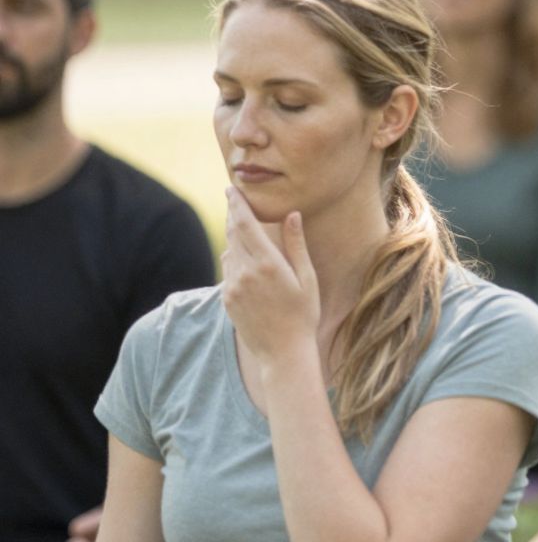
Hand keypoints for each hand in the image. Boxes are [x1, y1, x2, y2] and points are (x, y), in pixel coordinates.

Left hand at [221, 188, 320, 365]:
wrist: (283, 352)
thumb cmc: (304, 315)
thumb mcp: (307, 279)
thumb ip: (296, 245)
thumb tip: (291, 215)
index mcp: (268, 264)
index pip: (244, 224)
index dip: (236, 205)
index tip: (231, 189)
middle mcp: (245, 272)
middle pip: (232, 234)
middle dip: (233, 216)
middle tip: (235, 202)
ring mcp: (233, 286)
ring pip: (229, 251)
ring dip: (234, 239)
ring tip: (244, 231)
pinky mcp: (227, 298)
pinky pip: (227, 270)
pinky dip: (234, 259)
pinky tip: (247, 262)